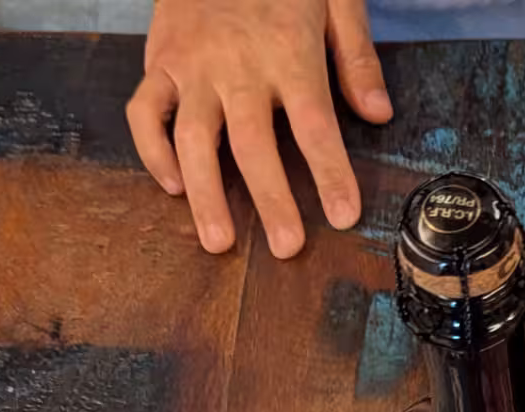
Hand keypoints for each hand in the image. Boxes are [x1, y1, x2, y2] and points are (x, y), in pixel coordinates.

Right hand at [126, 0, 392, 258]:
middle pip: (253, 145)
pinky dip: (154, 153)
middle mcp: (237, 65)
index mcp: (288, 51)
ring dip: (205, 195)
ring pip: (193, 139)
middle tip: (285, 247)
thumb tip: (378, 113)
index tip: (343, 215)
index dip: (330, 173)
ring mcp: (192, 66)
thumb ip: (356, 57)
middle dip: (271, 200)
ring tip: (218, 241)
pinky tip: (173, 186)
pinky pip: (146, 113)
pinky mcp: (159, 60)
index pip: (314, 124)